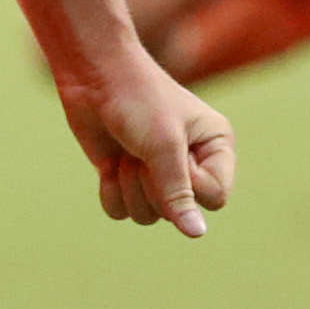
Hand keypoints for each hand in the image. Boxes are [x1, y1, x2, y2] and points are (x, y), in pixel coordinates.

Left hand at [60, 49, 233, 234]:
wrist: (93, 74)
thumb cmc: (138, 100)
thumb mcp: (163, 146)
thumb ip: (179, 193)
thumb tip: (197, 234)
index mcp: (216, 148)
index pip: (215, 198)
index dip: (188, 186)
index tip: (172, 156)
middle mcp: (191, 163)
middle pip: (177, 211)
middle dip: (151, 186)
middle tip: (140, 153)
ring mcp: (156, 172)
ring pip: (148, 216)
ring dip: (130, 188)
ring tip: (126, 156)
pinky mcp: (126, 176)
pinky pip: (121, 211)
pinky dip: (111, 191)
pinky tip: (109, 164)